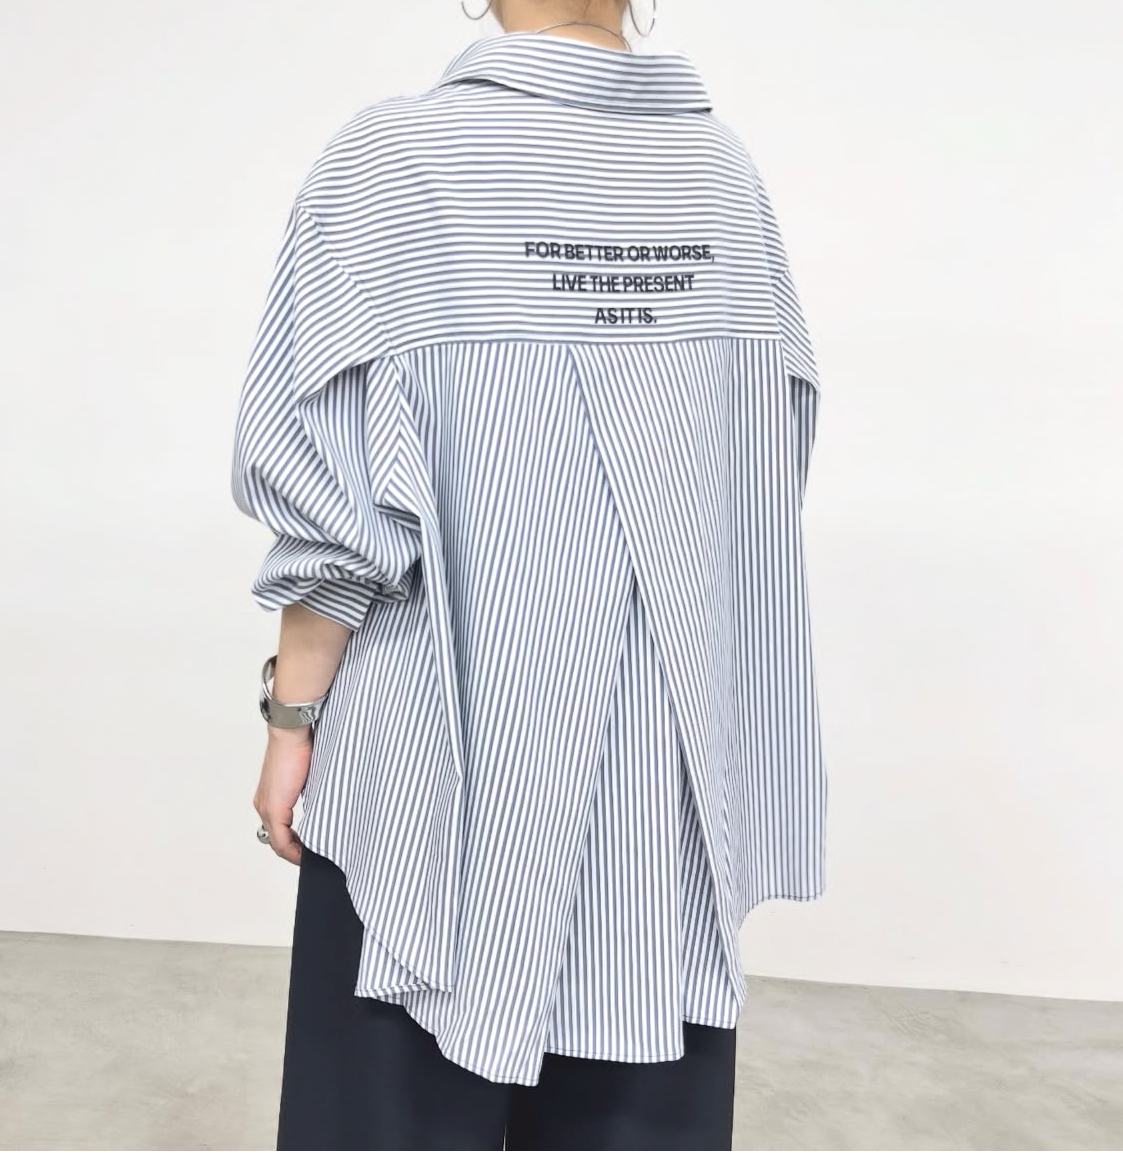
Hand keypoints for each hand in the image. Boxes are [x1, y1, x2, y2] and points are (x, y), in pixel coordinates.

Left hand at [253, 727, 311, 864]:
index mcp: (270, 796)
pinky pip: (280, 841)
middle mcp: (263, 805)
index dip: (295, 843)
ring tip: (312, 858)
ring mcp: (266, 808)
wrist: (291, 733)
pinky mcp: (274, 809)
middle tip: (314, 856)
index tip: (312, 847)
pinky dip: (293, 851)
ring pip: (278, 843)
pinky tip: (307, 855)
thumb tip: (323, 803)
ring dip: (295, 853)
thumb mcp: (309, 774)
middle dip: (296, 851)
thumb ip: (310, 791)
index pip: (278, 829)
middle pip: (277, 840)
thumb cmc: (302, 745)